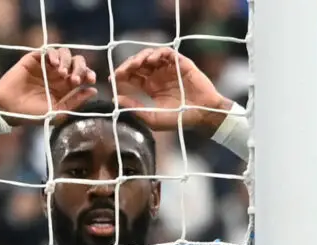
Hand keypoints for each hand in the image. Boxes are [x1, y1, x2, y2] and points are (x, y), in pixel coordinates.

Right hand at [0, 47, 96, 126]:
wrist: (9, 109)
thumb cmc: (32, 114)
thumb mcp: (58, 112)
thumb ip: (75, 102)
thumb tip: (94, 90)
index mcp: (65, 87)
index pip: (83, 74)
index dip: (89, 74)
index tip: (91, 80)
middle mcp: (58, 74)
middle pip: (76, 61)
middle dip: (80, 68)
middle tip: (75, 80)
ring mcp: (47, 66)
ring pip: (65, 53)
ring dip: (68, 61)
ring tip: (63, 74)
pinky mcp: (35, 59)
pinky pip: (49, 50)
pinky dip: (54, 54)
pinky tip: (54, 64)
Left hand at [112, 47, 231, 134]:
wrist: (203, 115)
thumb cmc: (179, 119)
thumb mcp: (152, 118)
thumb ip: (135, 108)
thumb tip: (115, 100)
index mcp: (150, 87)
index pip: (132, 76)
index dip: (121, 75)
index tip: (112, 78)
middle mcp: (158, 76)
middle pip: (138, 64)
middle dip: (128, 65)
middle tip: (122, 71)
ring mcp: (169, 68)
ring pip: (150, 55)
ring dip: (140, 57)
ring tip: (136, 65)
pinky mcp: (180, 63)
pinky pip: (166, 52)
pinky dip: (158, 53)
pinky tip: (152, 60)